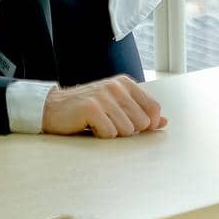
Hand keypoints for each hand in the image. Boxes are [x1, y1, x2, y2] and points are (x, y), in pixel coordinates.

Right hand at [41, 75, 167, 136]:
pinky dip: (100, 136)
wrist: (53, 108)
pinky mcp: (92, 108)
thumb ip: (141, 112)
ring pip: (126, 130)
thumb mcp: (117, 106)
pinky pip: (109, 133)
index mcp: (125, 83)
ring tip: (98, 124)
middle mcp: (116, 86)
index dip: (149, 125)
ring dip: (112, 133)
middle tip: (109, 123)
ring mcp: (104, 96)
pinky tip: (89, 126)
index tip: (133, 127)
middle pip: (142, 123)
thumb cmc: (87, 109)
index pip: (154, 108)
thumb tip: (165, 122)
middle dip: (127, 130)